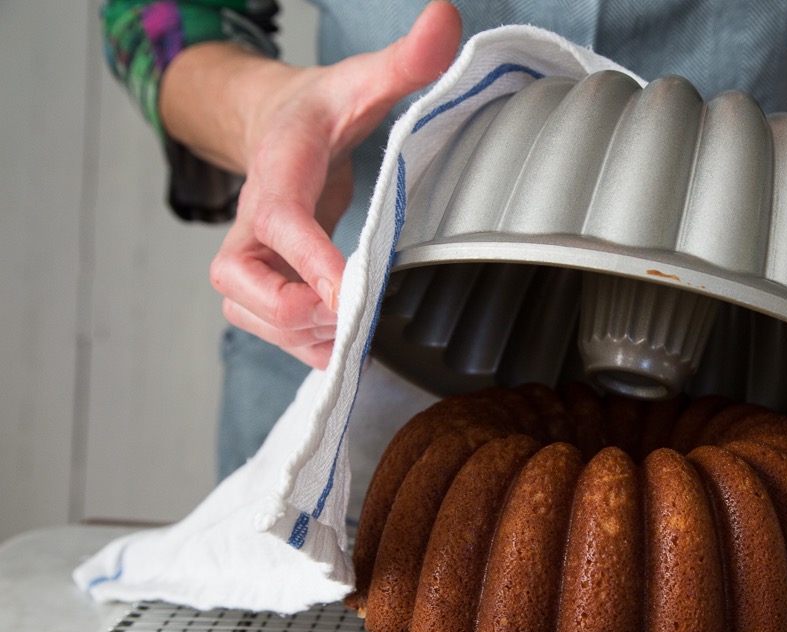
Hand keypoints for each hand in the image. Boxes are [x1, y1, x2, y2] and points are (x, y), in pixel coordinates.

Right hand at [161, 2, 461, 367]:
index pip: (280, 224)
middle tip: (362, 307)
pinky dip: (308, 348)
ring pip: (251, 317)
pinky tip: (348, 342)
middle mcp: (248, 223)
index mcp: (276, 175)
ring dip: (305, 335)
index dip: (312, 265)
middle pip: (244, 288)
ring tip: (359, 324)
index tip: (355, 295)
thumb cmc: (319, 112)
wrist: (277, 127)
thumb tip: (446, 17)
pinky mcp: (262, 285)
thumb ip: (404, 59)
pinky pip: (271, 332)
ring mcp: (250, 258)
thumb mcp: (361, 82)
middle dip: (303, 310)